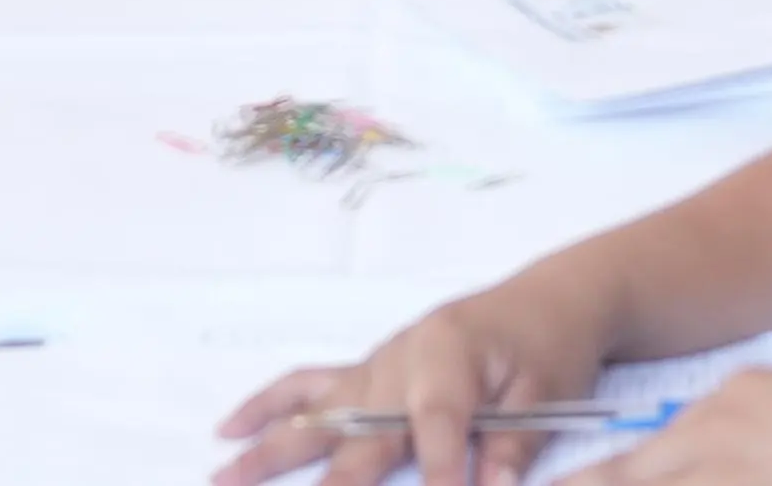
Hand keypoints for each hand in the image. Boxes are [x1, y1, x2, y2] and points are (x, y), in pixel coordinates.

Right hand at [214, 283, 612, 485]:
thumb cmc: (548, 348)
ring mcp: (375, 368)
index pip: (435, 426)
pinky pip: (308, 387)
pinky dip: (268, 407)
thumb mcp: (548, 395)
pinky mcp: (366, 375)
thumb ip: (513, 447)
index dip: (437, 472)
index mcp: (450, 357)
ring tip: (223, 476)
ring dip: (268, 449)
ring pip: (316, 414)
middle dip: (335, 482)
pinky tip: (231, 429)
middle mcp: (400, 361)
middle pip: (360, 430)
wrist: (544, 304)